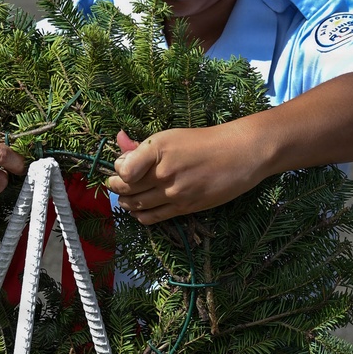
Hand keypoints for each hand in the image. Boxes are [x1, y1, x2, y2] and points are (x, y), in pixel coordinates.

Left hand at [107, 125, 265, 224]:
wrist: (237, 154)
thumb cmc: (202, 142)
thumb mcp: (169, 136)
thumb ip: (141, 145)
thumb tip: (119, 141)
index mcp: (157, 150)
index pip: (123, 170)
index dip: (117, 170)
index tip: (120, 167)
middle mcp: (163, 173)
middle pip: (127, 188)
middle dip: (116, 187)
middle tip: (114, 185)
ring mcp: (174, 193)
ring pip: (137, 205)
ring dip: (126, 202)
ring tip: (125, 197)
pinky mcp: (185, 207)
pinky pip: (153, 217)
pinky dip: (140, 215)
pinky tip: (138, 210)